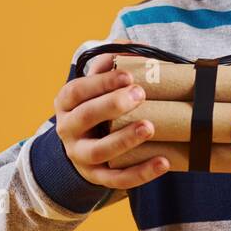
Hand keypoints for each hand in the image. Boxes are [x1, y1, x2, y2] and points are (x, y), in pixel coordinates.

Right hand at [53, 42, 168, 188]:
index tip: (128, 75)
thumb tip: (136, 50)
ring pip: (99, 151)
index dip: (101, 82)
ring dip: (124, 139)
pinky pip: (118, 179)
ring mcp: (81, 156)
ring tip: (149, 127)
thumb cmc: (97, 105)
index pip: (77, 91)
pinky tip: (164, 161)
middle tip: (140, 94)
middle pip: (84, 118)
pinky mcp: (97, 177)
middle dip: (112, 105)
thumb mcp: (97, 84)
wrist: (82, 146)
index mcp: (66, 103)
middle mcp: (69, 130)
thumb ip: (111, 63)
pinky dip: (141, 173)